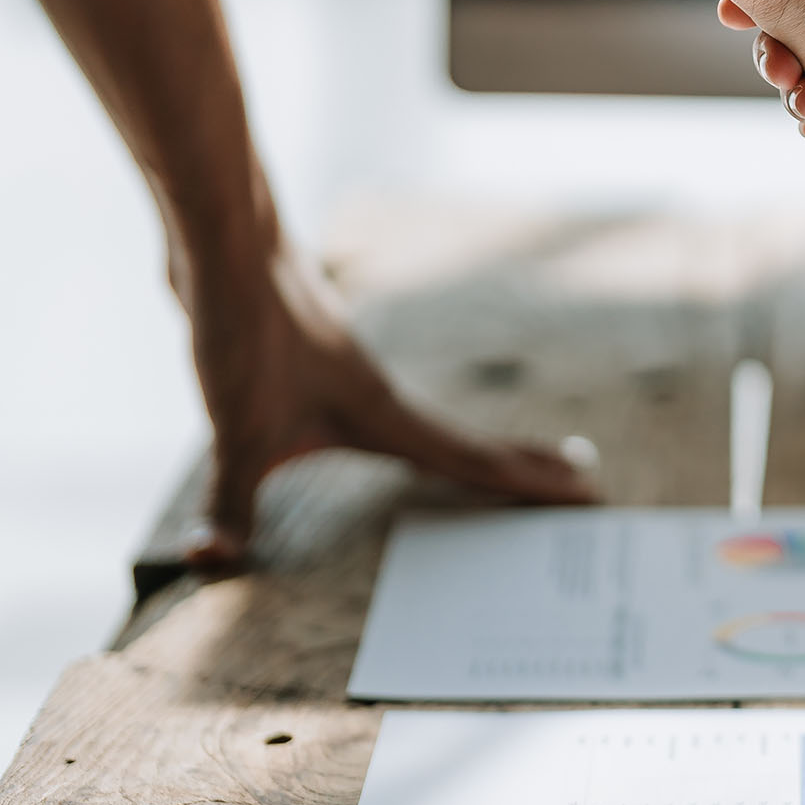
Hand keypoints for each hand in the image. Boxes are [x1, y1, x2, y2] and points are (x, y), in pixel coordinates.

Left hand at [179, 241, 593, 565]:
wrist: (227, 245)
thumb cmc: (243, 331)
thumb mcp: (235, 430)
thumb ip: (231, 501)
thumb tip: (215, 560)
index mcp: (383, 414)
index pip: (471, 460)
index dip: (529, 481)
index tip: (589, 490)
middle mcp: (382, 396)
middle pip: (468, 442)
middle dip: (524, 466)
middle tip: (583, 476)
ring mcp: (353, 377)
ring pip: (429, 423)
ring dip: (474, 447)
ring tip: (506, 465)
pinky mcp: (320, 364)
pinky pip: (388, 411)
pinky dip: (419, 430)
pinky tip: (397, 433)